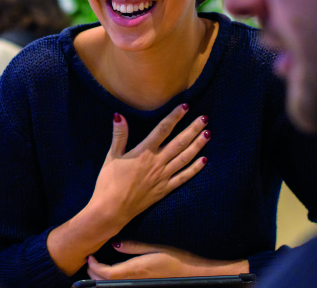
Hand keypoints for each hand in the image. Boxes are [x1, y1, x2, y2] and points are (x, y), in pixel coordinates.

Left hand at [86, 241, 248, 279]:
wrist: (196, 273)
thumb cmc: (178, 257)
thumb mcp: (155, 247)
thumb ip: (133, 246)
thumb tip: (114, 244)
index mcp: (136, 270)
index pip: (106, 274)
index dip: (94, 267)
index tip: (89, 256)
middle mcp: (135, 281)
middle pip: (107, 282)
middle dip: (94, 273)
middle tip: (89, 260)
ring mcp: (140, 285)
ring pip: (114, 285)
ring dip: (103, 278)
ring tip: (97, 267)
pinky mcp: (145, 285)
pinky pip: (124, 284)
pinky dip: (114, 280)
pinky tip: (114, 272)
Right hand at [89, 104, 209, 227]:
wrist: (112, 209)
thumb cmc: (108, 182)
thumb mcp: (111, 156)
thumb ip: (119, 136)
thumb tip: (119, 115)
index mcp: (144, 152)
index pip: (163, 129)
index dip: (175, 117)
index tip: (185, 106)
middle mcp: (157, 163)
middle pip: (179, 142)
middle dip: (193, 129)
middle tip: (204, 118)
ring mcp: (163, 177)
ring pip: (185, 158)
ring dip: (198, 145)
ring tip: (208, 134)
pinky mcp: (165, 190)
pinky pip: (184, 177)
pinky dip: (195, 169)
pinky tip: (204, 161)